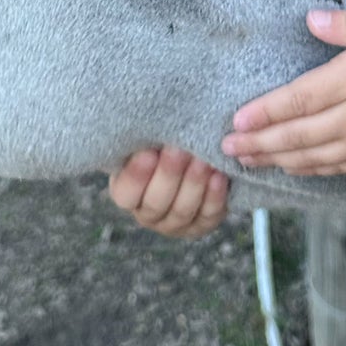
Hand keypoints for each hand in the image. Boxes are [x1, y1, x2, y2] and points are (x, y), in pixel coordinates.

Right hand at [108, 146, 229, 237]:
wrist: (190, 151)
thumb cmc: (160, 139)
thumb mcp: (146, 137)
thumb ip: (144, 135)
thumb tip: (148, 122)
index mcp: (126, 192)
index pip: (126, 193)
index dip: (136, 176)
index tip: (148, 152)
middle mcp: (148, 214)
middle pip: (156, 203)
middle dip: (169, 175)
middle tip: (179, 150)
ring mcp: (176, 223)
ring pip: (183, 210)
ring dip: (194, 183)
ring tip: (202, 160)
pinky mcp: (202, 223)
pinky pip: (208, 214)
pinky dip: (214, 195)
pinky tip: (218, 175)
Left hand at [220, 8, 345, 175]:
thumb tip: (308, 21)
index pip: (296, 102)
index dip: (262, 114)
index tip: (234, 122)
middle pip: (297, 138)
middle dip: (259, 144)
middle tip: (226, 150)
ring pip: (316, 160)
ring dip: (280, 161)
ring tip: (253, 163)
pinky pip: (343, 169)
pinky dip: (314, 171)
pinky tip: (301, 169)